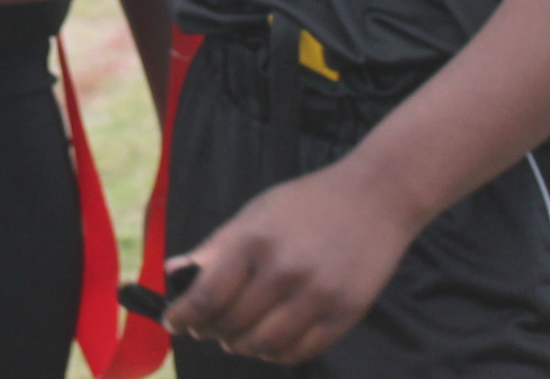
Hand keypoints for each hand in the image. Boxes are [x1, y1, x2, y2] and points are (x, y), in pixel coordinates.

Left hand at [161, 158, 424, 366]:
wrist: (376, 197)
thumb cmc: (307, 203)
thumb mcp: (255, 213)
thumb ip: (215, 247)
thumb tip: (173, 273)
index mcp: (255, 241)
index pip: (206, 297)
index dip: (183, 316)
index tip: (174, 322)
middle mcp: (285, 271)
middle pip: (231, 325)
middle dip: (209, 332)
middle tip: (204, 329)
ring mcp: (317, 295)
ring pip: (262, 346)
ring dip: (240, 346)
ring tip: (235, 337)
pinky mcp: (344, 314)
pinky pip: (299, 351)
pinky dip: (275, 353)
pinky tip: (268, 340)